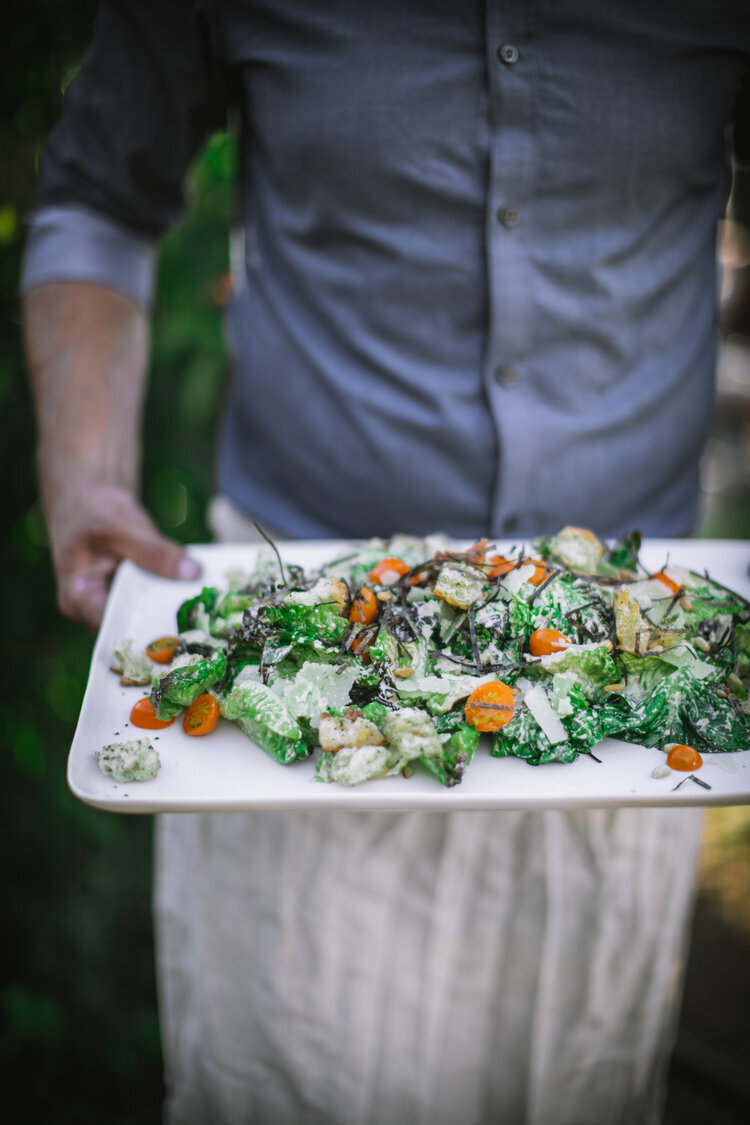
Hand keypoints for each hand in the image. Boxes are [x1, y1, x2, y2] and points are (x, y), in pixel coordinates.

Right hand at [47, 481, 200, 630]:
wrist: (88, 501)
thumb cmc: (91, 513)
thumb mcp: (121, 529)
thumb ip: (154, 553)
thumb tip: (193, 573)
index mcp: (78, 600)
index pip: (113, 627)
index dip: (146, 632)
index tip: (180, 631)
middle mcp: (93, 611)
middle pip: (132, 626)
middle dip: (166, 624)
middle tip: (202, 624)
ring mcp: (114, 604)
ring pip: (147, 615)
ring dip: (173, 610)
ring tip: (205, 611)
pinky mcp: (133, 595)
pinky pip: (155, 600)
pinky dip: (173, 596)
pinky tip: (199, 595)